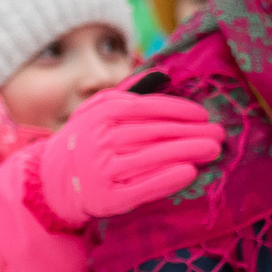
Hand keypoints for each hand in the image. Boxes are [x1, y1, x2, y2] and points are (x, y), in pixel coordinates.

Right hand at [33, 85, 223, 228]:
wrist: (52, 180)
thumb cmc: (86, 139)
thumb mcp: (98, 109)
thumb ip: (129, 92)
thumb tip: (163, 73)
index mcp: (103, 114)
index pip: (148, 108)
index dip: (179, 111)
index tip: (204, 115)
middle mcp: (101, 140)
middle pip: (155, 133)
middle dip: (192, 132)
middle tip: (220, 134)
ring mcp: (103, 170)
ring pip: (153, 158)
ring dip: (187, 152)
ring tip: (213, 150)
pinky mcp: (107, 198)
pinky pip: (142, 188)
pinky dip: (167, 180)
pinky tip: (190, 172)